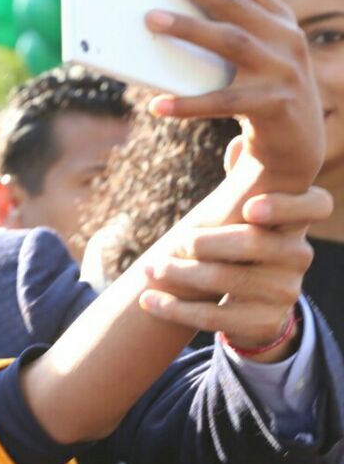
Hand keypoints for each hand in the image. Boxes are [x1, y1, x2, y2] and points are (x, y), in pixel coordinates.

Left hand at [141, 184, 330, 359]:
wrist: (254, 308)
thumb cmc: (244, 249)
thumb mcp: (248, 216)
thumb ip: (244, 181)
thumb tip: (235, 141)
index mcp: (296, 224)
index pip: (314, 206)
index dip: (285, 206)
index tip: (250, 209)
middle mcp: (298, 256)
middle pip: (252, 244)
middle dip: (205, 242)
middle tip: (174, 241)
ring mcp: (284, 292)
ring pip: (226, 280)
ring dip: (180, 275)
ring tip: (148, 268)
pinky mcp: (262, 322)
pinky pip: (213, 317)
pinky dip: (175, 308)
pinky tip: (148, 300)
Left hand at [143, 0, 324, 191]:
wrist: (296, 147)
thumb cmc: (255, 95)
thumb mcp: (245, 62)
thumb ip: (218, 39)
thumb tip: (153, 22)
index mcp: (278, 20)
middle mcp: (286, 38)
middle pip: (231, 3)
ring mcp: (284, 70)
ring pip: (231, 41)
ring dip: (188, 28)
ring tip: (149, 20)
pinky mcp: (276, 104)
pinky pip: (224, 101)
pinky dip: (189, 104)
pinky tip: (157, 106)